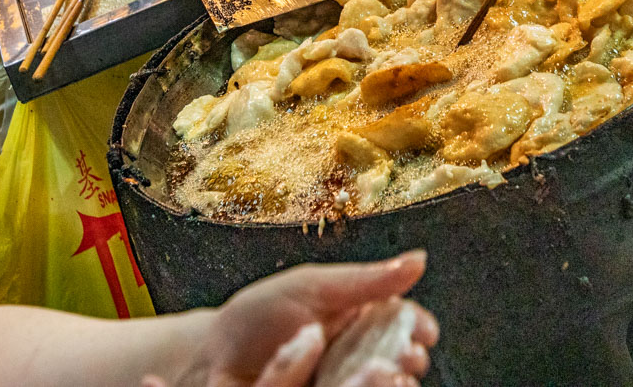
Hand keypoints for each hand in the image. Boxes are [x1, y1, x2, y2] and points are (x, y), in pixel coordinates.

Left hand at [159, 251, 437, 386]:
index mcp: (360, 325)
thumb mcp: (313, 289)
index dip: (419, 329)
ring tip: (384, 370)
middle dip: (408, 360)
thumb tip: (420, 259)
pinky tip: (347, 379)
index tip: (423, 330)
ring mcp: (338, 385)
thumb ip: (366, 279)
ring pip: (373, 386)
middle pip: (399, 364)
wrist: (209, 358)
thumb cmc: (258, 318)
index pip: (406, 328)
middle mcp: (356, 361)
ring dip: (385, 381)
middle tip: (405, 356)